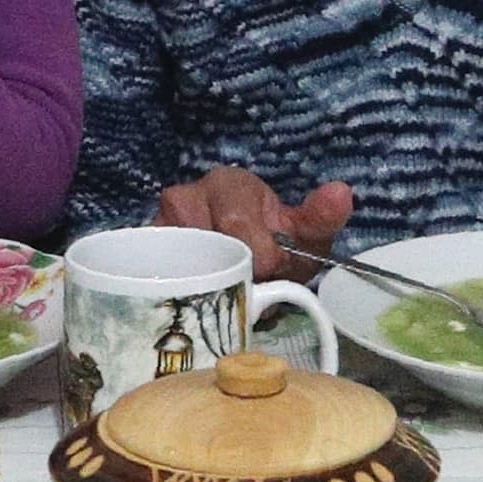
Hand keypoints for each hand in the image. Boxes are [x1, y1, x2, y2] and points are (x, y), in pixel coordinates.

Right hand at [153, 165, 356, 280]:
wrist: (241, 256)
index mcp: (228, 185)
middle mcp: (185, 198)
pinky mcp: (142, 255)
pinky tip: (196, 296)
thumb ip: (322, 217)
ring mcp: (157, 228)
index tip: (272, 272)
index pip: (238, 227)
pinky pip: (155, 277)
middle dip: (235, 277)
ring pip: (181, 267)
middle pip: (208, 250)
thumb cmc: (273, 242)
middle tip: (250, 287)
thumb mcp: (303, 233)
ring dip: (208, 287)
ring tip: (226, 289)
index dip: (261, 260)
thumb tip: (340, 193)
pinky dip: (178, 292)